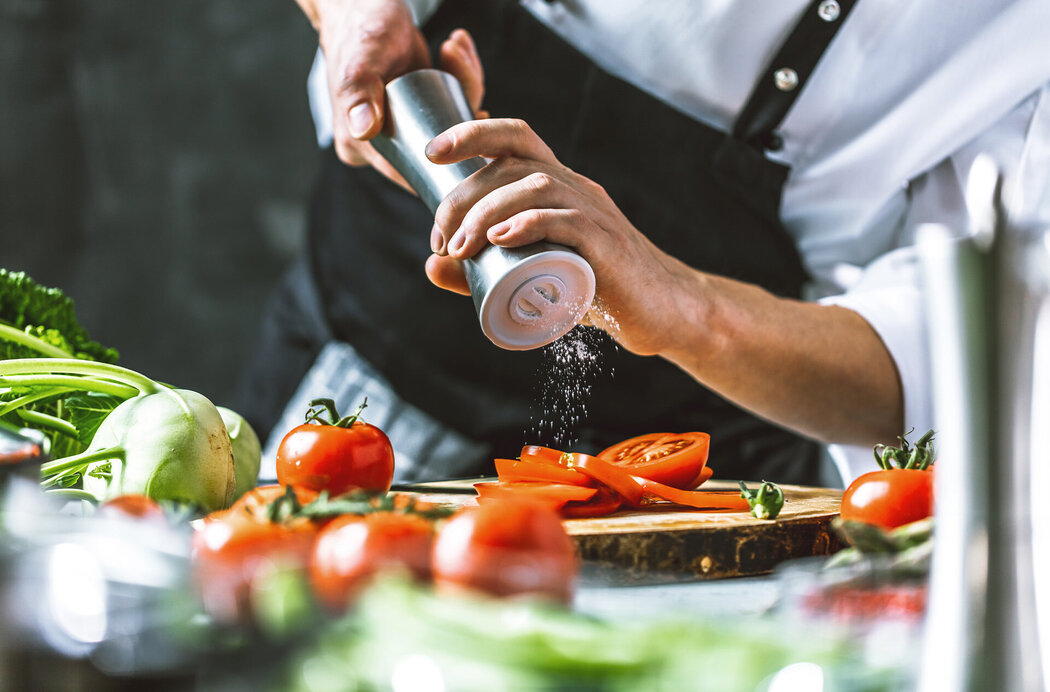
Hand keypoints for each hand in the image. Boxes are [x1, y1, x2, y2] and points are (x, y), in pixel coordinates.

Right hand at [297, 0, 485, 188]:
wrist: (362, 5)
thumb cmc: (358, 31)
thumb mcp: (361, 62)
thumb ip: (359, 93)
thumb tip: (363, 130)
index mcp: (360, 147)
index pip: (409, 173)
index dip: (448, 163)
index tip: (474, 128)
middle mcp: (381, 144)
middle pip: (436, 150)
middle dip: (463, 116)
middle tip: (467, 75)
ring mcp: (401, 127)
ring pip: (448, 126)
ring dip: (465, 87)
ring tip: (454, 50)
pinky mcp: (418, 109)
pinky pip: (449, 106)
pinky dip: (461, 78)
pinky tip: (457, 49)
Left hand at [423, 118, 702, 356]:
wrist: (661, 312)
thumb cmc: (596, 290)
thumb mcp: (533, 276)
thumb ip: (480, 272)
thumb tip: (430, 265)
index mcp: (558, 186)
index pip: (516, 137)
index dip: (471, 133)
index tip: (431, 154)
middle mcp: (576, 188)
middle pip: (514, 163)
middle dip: (464, 195)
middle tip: (440, 240)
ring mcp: (595, 214)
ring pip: (536, 186)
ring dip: (486, 211)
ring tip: (460, 247)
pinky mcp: (607, 247)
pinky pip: (568, 220)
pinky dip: (528, 224)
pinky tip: (499, 239)